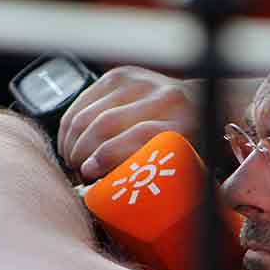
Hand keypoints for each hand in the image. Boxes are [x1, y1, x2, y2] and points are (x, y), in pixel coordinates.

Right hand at [58, 66, 198, 180]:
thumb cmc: (187, 144)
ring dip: (71, 140)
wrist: (198, 104)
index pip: (139, 136)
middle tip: (76, 171)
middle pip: (106, 124)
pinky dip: (70, 123)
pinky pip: (83, 101)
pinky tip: (70, 140)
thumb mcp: (181, 164)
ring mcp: (141, 83)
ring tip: (71, 158)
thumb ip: (154, 176)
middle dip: (82, 151)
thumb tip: (106, 194)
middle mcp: (163, 98)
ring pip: (89, 113)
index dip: (106, 158)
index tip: (89, 175)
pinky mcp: (121, 76)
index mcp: (184, 124)